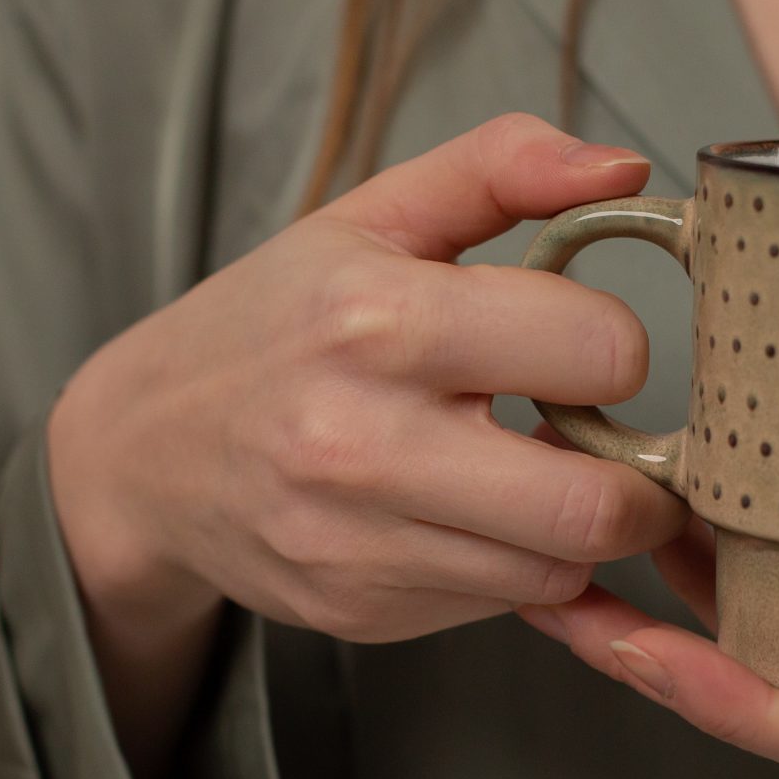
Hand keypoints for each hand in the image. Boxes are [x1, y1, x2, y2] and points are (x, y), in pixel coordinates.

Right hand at [51, 112, 689, 650]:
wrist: (141, 450)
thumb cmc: (274, 322)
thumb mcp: (371, 216)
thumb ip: (502, 167)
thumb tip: (623, 170)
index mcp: (379, 320)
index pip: (599, 352)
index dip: (615, 347)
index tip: (584, 345)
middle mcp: (362, 442)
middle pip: (594, 507)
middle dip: (638, 480)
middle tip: (614, 445)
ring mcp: (357, 542)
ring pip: (557, 570)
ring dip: (575, 530)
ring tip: (537, 473)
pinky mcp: (358, 611)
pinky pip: (498, 606)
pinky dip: (512, 566)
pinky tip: (472, 515)